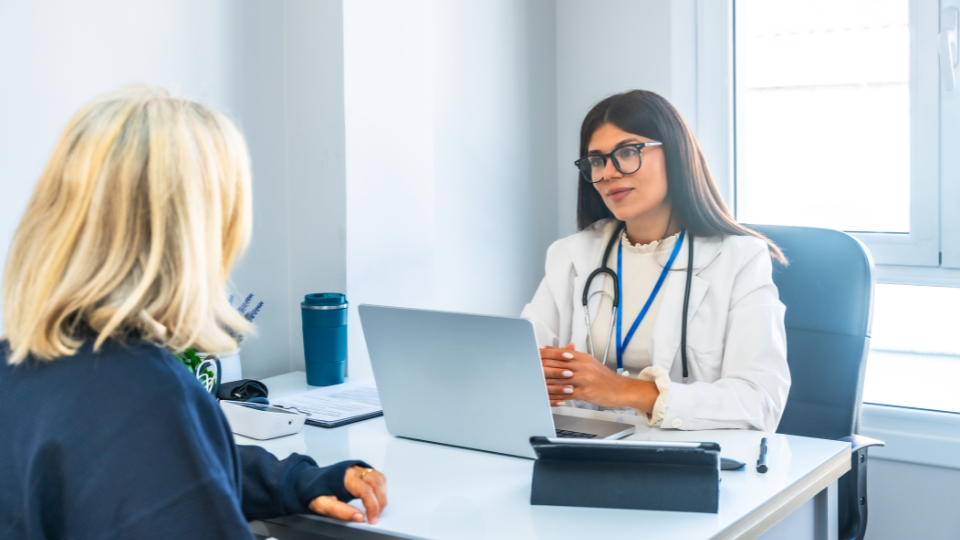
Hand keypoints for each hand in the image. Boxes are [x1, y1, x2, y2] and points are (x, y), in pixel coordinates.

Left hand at [309, 466, 387, 523]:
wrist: (307, 481)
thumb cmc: (314, 492)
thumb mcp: (322, 505)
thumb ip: (340, 511)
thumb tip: (359, 517)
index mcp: (343, 477)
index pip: (366, 490)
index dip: (372, 506)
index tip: (372, 519)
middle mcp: (352, 469)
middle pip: (375, 483)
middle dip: (380, 502)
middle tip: (375, 516)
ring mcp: (357, 468)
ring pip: (378, 478)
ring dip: (382, 494)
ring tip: (376, 508)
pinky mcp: (360, 469)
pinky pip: (376, 476)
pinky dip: (380, 487)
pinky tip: (377, 497)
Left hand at [540, 344, 658, 411]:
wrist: (621, 389)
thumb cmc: (605, 377)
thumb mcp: (590, 362)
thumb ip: (576, 356)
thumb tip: (564, 349)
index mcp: (583, 358)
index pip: (561, 353)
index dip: (546, 352)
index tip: (536, 351)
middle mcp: (582, 366)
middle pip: (557, 364)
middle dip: (542, 366)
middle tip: (529, 366)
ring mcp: (583, 379)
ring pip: (559, 379)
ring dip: (546, 381)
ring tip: (534, 382)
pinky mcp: (585, 392)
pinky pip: (567, 394)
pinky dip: (556, 396)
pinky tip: (549, 397)